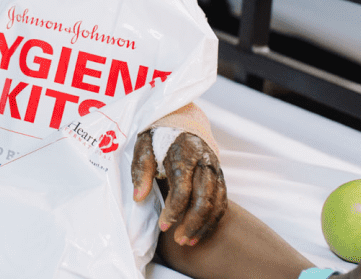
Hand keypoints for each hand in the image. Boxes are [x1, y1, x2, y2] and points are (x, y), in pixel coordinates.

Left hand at [132, 129, 226, 246]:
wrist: (182, 119)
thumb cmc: (159, 135)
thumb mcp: (144, 144)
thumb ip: (141, 169)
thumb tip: (138, 198)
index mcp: (184, 152)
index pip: (183, 187)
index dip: (174, 210)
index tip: (163, 226)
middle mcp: (204, 161)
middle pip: (204, 198)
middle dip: (192, 223)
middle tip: (178, 240)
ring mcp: (215, 169)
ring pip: (216, 202)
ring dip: (204, 225)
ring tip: (188, 240)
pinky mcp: (220, 176)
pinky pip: (222, 201)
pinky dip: (213, 219)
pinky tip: (200, 231)